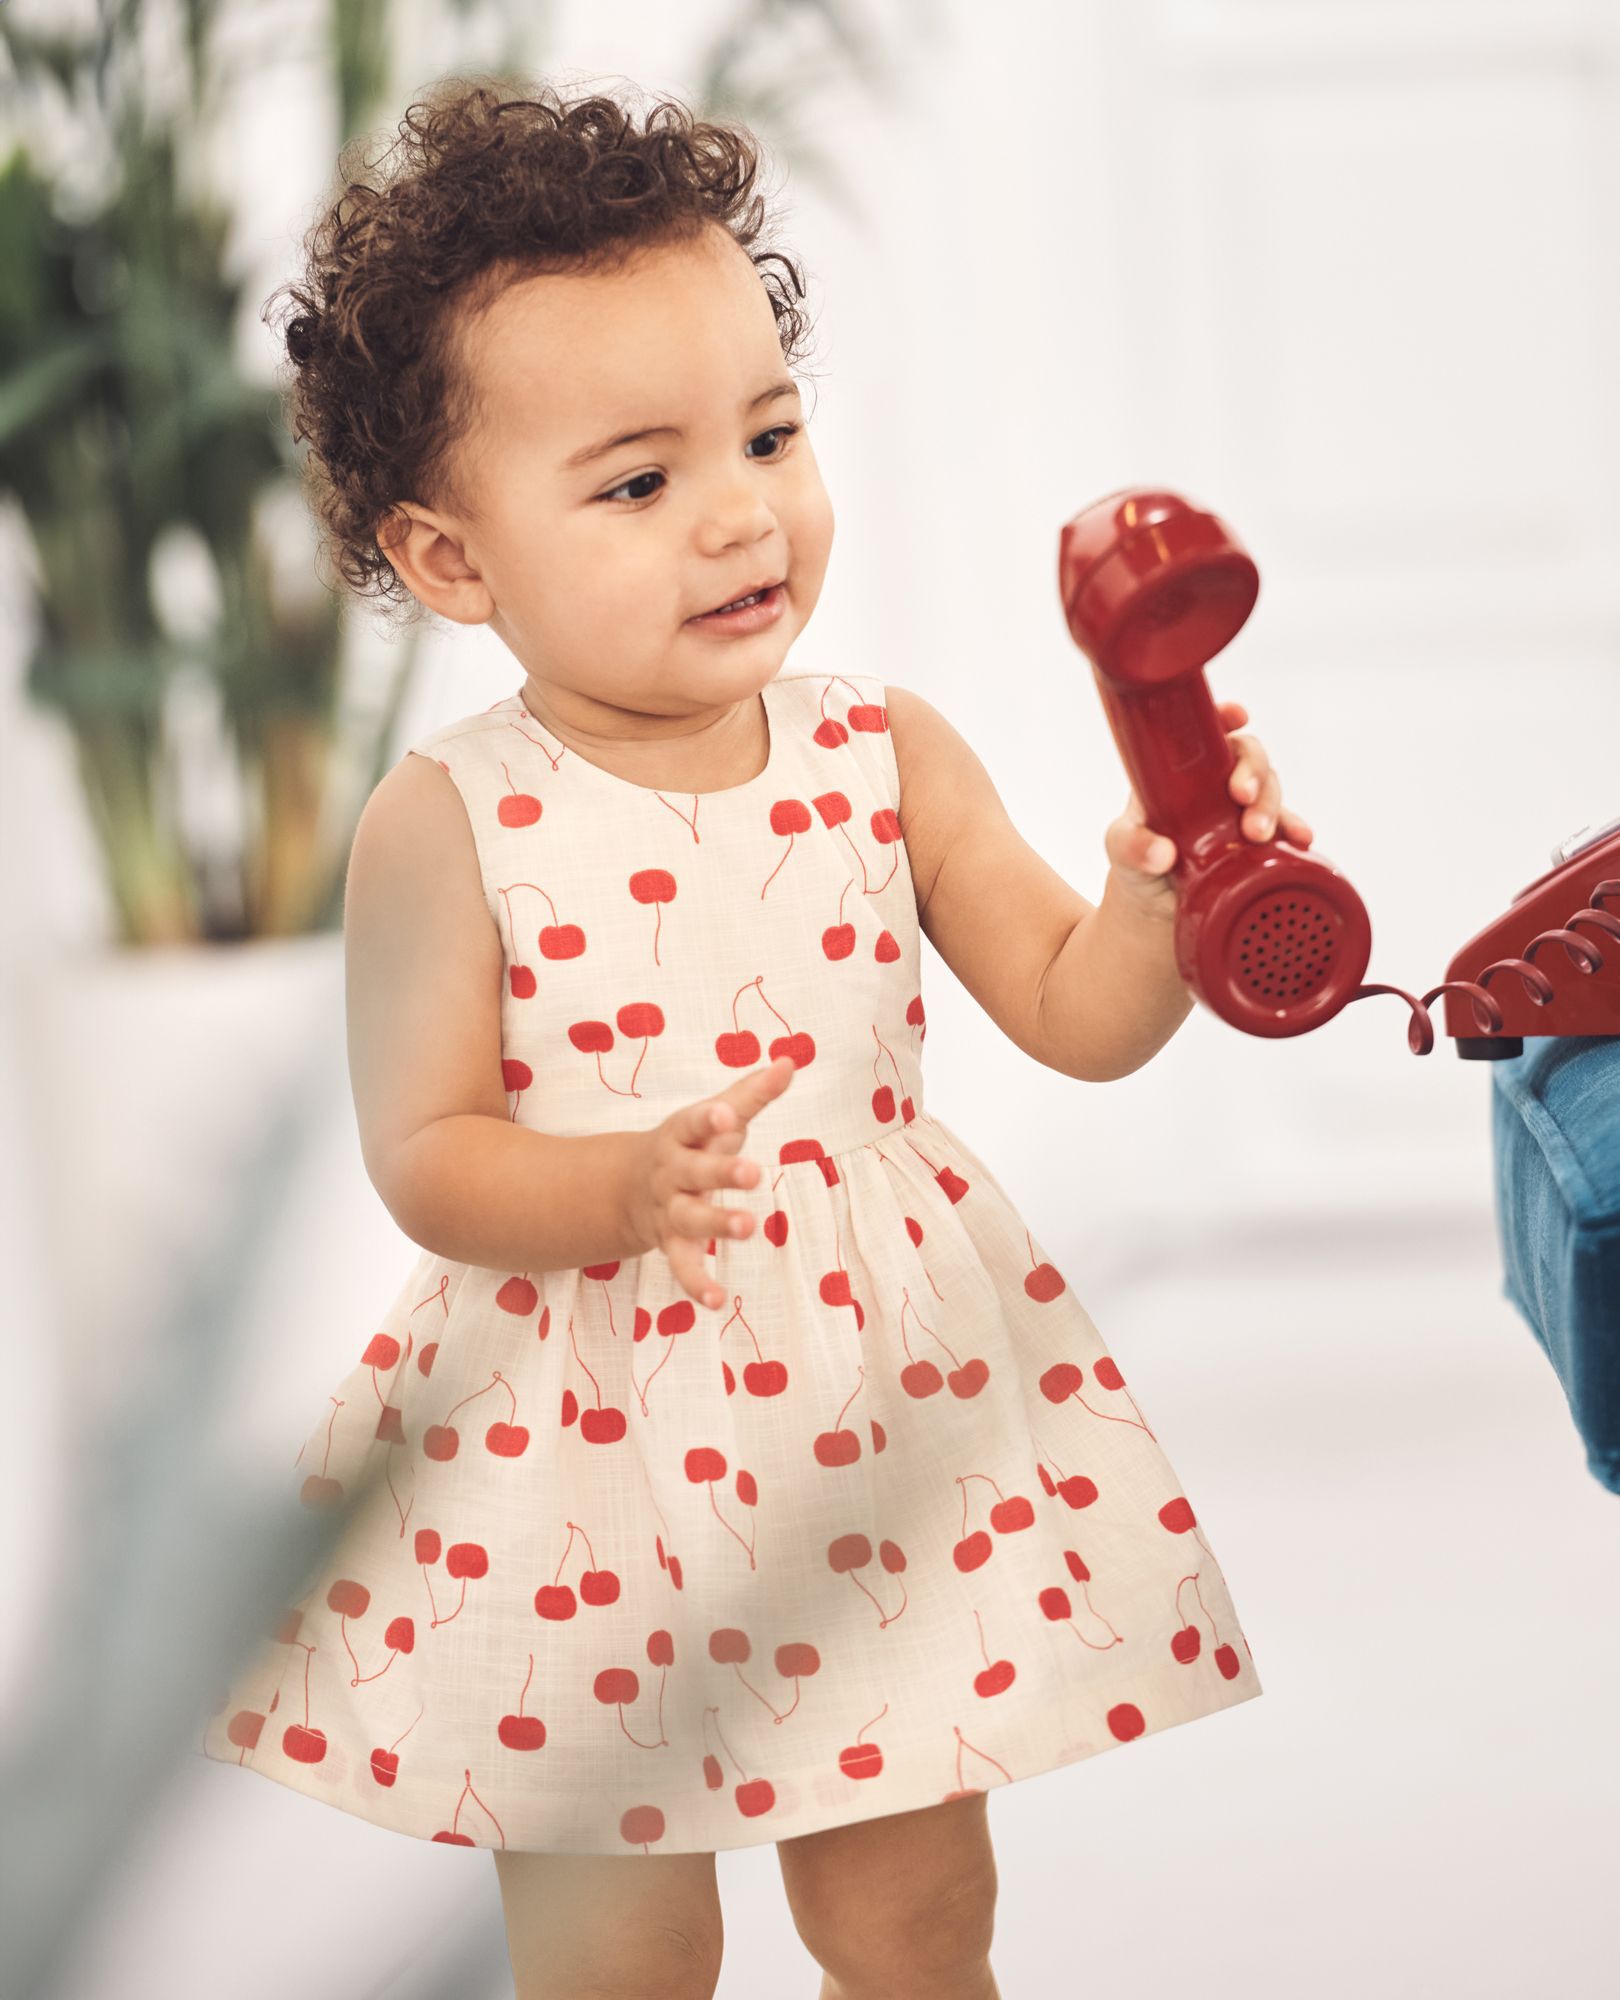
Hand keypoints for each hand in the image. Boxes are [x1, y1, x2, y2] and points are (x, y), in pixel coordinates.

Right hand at [624, 1055, 795, 1310]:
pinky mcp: (671, 1244)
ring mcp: (668, 1210)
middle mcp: (670, 1173)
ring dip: (715, 1224)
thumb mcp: (717, 1116)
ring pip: (689, 1219)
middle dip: (721, 1172)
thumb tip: (790, 1061)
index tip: (726, 1114)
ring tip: (748, 1227)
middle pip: (693, 1172)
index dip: (708, 1119)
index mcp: (680, 1136)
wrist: (631, 1186)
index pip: (691, 1123)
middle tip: (753, 1171)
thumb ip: (753, 1093)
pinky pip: (681, 1266)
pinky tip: (717, 1299)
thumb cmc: (691, 1144)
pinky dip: (696, 1284)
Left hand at [1103, 699, 1315, 922]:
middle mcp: (1215, 785)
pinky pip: (1285, 827)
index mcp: (1179, 773)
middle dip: (1253, 770)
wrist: (1157, 911)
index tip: (1237, 717)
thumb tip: (1162, 853)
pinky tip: (1300, 838)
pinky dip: (1294, 829)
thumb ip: (1132, 847)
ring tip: (1260, 834)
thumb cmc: (1136, 865)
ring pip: (1269, 788)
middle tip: (1243, 797)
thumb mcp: (1121, 850)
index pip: (1207, 733)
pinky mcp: (1258, 843)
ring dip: (1272, 804)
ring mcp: (1240, 813)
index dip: (1224, 717)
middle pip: (1246, 756)